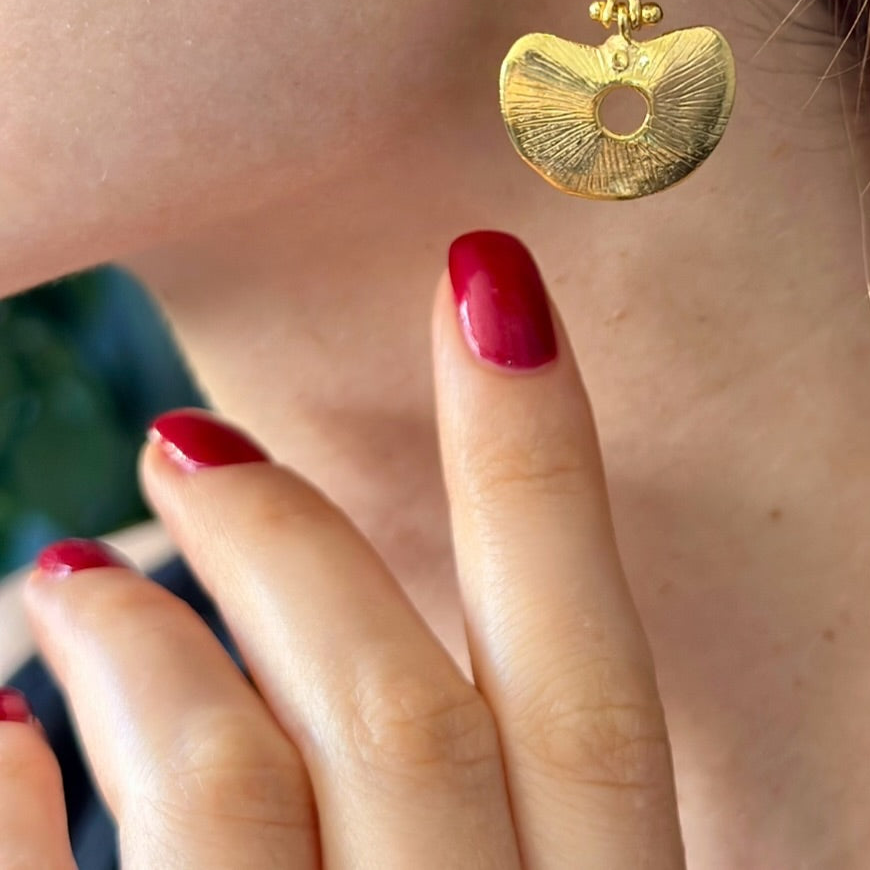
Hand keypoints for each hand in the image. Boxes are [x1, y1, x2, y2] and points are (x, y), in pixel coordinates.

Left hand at [0, 230, 686, 868]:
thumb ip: (530, 808)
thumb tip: (402, 625)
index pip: (593, 697)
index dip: (546, 473)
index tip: (488, 278)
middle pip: (400, 713)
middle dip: (292, 540)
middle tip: (189, 443)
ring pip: (228, 787)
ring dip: (142, 644)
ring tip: (70, 579)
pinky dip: (17, 806)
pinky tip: (2, 737)